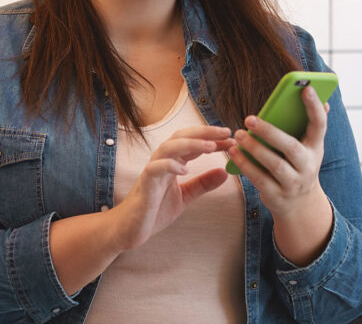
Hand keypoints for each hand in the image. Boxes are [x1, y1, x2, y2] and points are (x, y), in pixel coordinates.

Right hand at [110, 125, 231, 251]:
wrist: (130, 229)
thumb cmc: (154, 210)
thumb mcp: (185, 196)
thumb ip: (202, 184)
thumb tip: (225, 172)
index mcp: (172, 162)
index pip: (194, 142)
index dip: (213, 138)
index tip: (232, 138)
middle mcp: (162, 161)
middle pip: (182, 137)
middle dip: (204, 132)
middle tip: (226, 132)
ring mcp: (152, 171)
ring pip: (169, 147)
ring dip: (190, 144)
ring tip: (210, 146)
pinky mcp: (144, 184)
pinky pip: (155, 168)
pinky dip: (169, 165)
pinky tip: (185, 169)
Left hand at [227, 85, 330, 219]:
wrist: (300, 205)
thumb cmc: (298, 165)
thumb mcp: (308, 148)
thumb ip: (308, 126)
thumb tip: (323, 101)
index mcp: (316, 148)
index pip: (320, 125)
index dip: (314, 107)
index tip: (306, 87)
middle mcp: (308, 166)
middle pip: (291, 147)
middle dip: (270, 132)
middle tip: (249, 119)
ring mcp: (293, 183)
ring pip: (274, 164)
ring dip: (254, 148)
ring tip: (239, 135)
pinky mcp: (277, 195)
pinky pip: (259, 179)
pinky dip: (245, 164)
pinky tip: (234, 152)